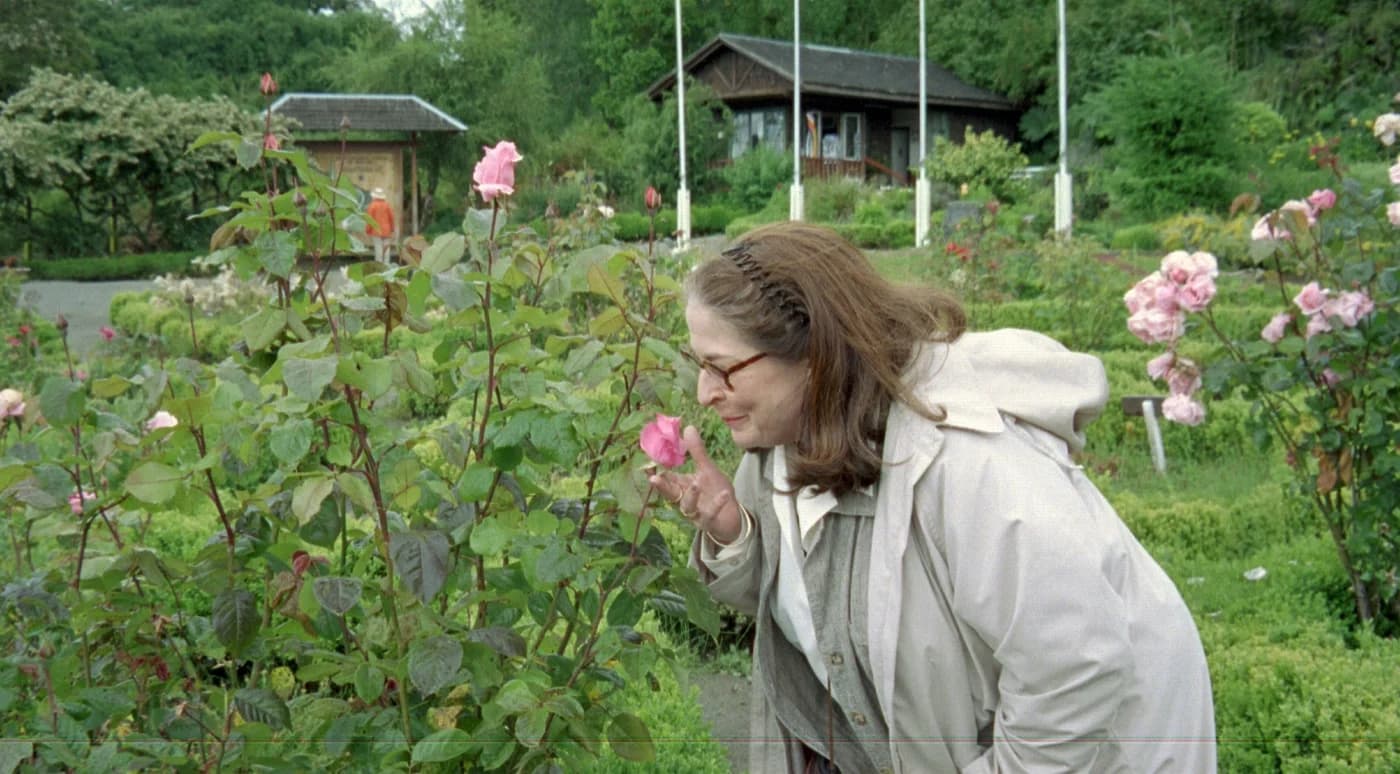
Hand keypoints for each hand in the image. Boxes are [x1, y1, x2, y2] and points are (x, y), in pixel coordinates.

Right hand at [648, 426, 741, 543]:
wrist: (732, 515)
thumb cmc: (715, 491)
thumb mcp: (707, 469)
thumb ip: (697, 451)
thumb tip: (688, 427)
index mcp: (682, 487)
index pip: (665, 479)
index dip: (656, 473)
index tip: (647, 465)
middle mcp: (685, 500)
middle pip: (670, 494)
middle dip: (662, 487)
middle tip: (653, 479)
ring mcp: (696, 513)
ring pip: (688, 506)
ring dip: (691, 495)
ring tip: (695, 483)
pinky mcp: (709, 522)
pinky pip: (711, 513)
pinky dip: (718, 504)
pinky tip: (725, 493)